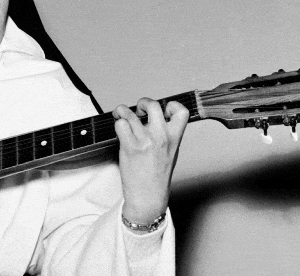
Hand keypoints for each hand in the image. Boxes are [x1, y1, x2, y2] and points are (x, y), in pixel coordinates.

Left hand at [113, 98, 188, 226]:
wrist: (148, 196)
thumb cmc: (158, 175)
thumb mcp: (171, 152)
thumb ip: (167, 134)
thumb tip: (157, 117)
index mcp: (174, 138)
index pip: (181, 111)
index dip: (171, 105)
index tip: (163, 109)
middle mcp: (161, 137)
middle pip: (152, 105)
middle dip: (142, 102)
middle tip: (138, 110)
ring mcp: (145, 141)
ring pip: (130, 113)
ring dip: (122, 111)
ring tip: (121, 116)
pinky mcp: (130, 147)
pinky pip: (120, 125)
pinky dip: (118, 124)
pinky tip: (119, 129)